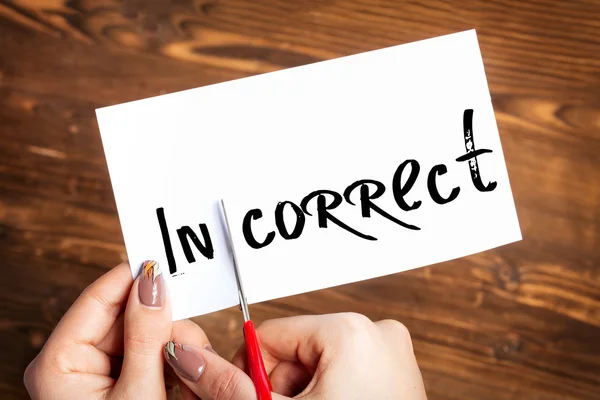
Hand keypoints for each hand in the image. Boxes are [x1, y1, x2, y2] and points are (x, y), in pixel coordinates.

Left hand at [23, 260, 196, 398]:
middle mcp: (74, 361)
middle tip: (189, 345)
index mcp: (60, 361)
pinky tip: (182, 379)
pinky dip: (172, 359)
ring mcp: (97, 371)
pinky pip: (149, 351)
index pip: (99, 297)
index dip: (133, 276)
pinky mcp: (120, 380)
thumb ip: (146, 334)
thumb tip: (153, 281)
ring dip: (173, 344)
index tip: (167, 263)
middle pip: (125, 313)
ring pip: (143, 330)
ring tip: (189, 369)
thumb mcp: (139, 392)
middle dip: (162, 323)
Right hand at [166, 313, 426, 399]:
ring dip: (304, 397)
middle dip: (282, 391)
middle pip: (294, 351)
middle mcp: (376, 333)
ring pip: (318, 365)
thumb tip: (187, 358)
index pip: (268, 336)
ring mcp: (391, 353)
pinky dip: (330, 396)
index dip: (252, 375)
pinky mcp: (397, 373)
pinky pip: (346, 373)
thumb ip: (228, 386)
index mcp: (350, 331)